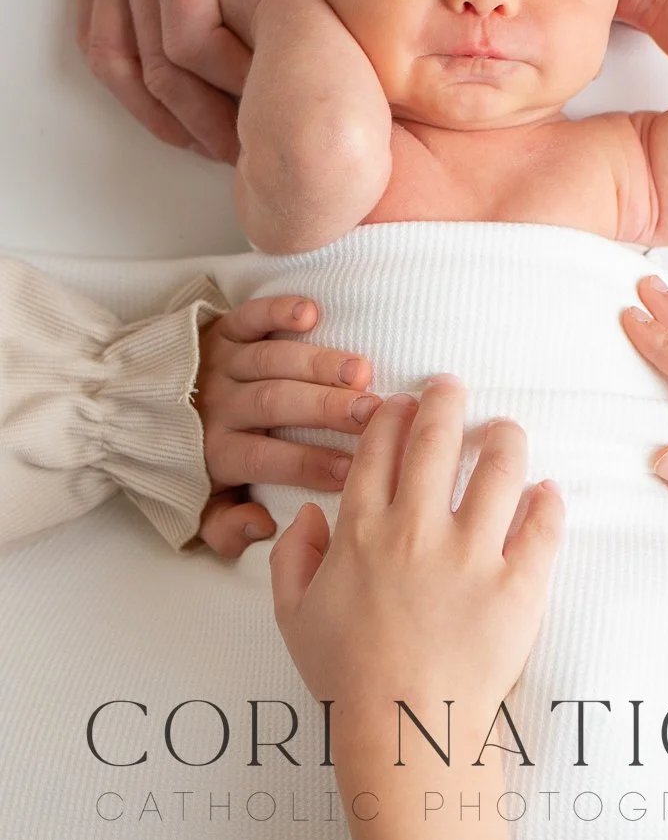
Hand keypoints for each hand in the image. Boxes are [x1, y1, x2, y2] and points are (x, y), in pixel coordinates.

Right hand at [80, 0, 246, 161]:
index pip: (195, 36)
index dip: (235, 79)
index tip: (277, 96)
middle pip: (162, 68)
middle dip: (208, 118)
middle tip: (256, 150)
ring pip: (124, 64)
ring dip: (165, 115)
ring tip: (210, 146)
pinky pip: (99, 38)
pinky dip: (126, 86)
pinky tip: (157, 110)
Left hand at [193, 294, 381, 557]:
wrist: (126, 406)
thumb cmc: (184, 461)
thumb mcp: (195, 508)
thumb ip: (227, 527)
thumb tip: (262, 526)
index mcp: (217, 452)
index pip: (264, 458)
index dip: (308, 462)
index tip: (353, 467)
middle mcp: (220, 404)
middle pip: (274, 404)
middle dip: (324, 407)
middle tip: (370, 411)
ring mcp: (222, 363)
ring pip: (271, 360)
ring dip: (317, 363)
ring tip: (360, 370)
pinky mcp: (223, 330)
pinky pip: (250, 317)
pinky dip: (278, 311)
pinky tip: (310, 313)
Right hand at [269, 377, 563, 723]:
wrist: (407, 731)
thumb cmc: (349, 678)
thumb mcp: (293, 617)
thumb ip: (290, 558)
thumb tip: (307, 515)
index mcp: (362, 531)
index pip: (378, 449)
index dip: (390, 416)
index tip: (400, 402)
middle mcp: (417, 530)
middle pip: (436, 440)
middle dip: (444, 400)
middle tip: (451, 386)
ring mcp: (472, 555)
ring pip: (498, 468)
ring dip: (503, 438)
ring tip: (505, 431)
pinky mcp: (518, 585)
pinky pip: (542, 526)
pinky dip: (546, 500)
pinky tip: (545, 490)